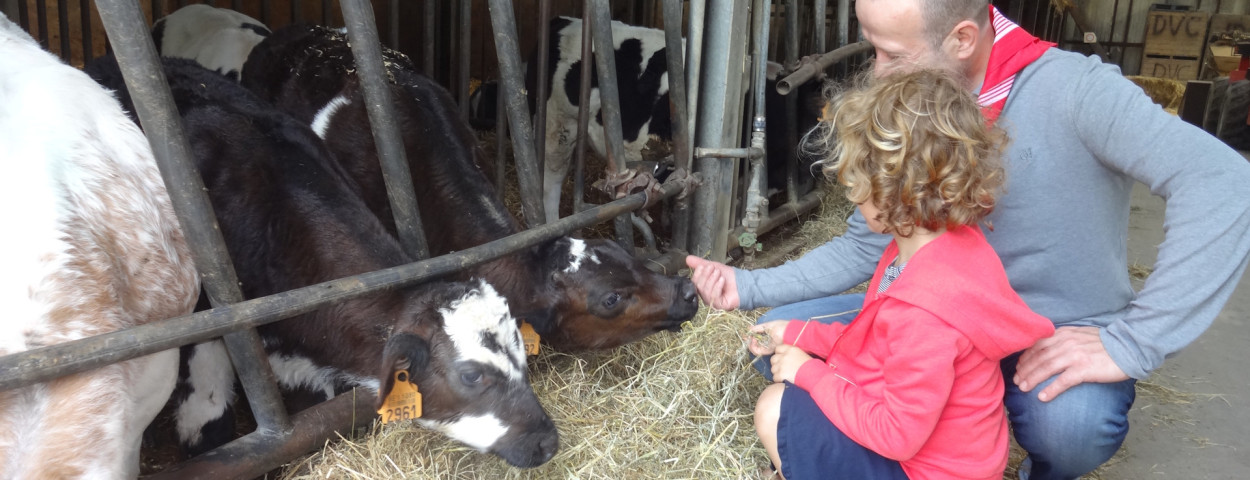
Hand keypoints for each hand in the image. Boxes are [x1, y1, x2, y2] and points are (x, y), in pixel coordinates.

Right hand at [686, 255, 740, 309]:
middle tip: (714, 269)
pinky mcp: (719, 305)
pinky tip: (722, 280)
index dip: (698, 273)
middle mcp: (705, 296)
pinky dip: (717, 286)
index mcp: (702, 287)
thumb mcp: (713, 267)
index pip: (693, 281)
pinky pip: (713, 296)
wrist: (742, 282)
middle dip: (706, 275)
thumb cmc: (728, 276)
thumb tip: (687, 258)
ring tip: (719, 274)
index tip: (705, 266)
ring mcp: (711, 301)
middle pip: (698, 286)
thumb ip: (700, 263)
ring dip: (712, 280)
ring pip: (705, 291)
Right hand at [744, 321, 789, 355]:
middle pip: (754, 345)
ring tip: (751, 339)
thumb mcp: (768, 325)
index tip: (745, 334)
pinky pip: (758, 351)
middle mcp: (767, 342)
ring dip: (750, 344)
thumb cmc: (783, 327)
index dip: (750, 337)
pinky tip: (753, 341)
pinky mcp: (769, 350)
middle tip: (747, 337)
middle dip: (748, 341)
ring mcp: (768, 347)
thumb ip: (758, 328)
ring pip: (755, 349)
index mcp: (768, 336)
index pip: (756, 338)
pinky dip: (753, 347)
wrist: (792, 333)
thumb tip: (749, 329)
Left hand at [770, 344, 811, 383]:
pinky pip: (775, 377)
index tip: (782, 359)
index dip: (779, 354)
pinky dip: (779, 380)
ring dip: (777, 373)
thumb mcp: (802, 354)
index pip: (777, 349)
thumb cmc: (811, 366)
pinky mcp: (781, 374)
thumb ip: (791, 354)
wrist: (815, 375)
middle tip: (783, 369)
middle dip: (776, 364)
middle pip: (773, 359)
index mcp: (791, 349)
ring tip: (785, 375)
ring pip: (773, 369)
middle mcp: (785, 356)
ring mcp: (782, 365)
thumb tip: (785, 356)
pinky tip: (785, 380)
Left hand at [1013, 326, 1130, 401]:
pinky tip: (1042, 397)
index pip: (1037, 344)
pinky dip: (1051, 389)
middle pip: (1039, 357)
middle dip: (1025, 369)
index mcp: (1064, 333)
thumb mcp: (1081, 334)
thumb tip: (1047, 347)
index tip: (1018, 366)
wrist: (1129, 347)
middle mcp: (1067, 343)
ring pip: (1046, 368)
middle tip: (1016, 381)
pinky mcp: (1084, 369)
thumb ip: (1064, 338)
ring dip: (1032, 379)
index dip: (1025, 356)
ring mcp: (1075, 356)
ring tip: (1023, 388)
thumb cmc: (1105, 343)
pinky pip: (1063, 381)